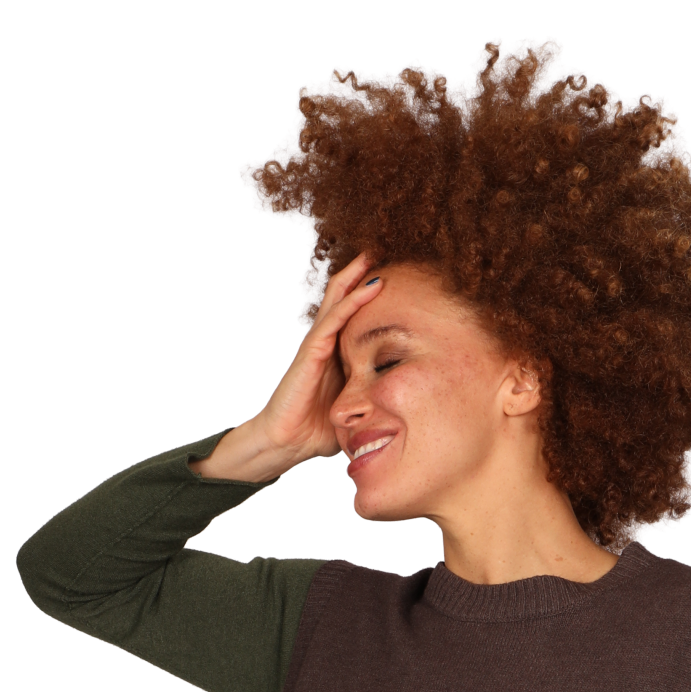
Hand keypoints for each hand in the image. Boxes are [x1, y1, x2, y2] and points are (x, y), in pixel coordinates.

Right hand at [191, 254, 382, 484]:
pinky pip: (334, 321)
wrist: (287, 442)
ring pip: (338, 300)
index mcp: (337, 353)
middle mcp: (326, 342)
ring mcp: (317, 345)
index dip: (370, 294)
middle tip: (384, 248)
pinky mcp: (311, 352)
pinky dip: (352, 303)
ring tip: (375, 253)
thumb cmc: (317, 430)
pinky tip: (370, 288)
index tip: (396, 276)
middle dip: (362, 272)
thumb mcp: (354, 409)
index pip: (355, 314)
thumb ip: (372, 399)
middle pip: (344, 297)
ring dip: (356, 276)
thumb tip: (403, 407)